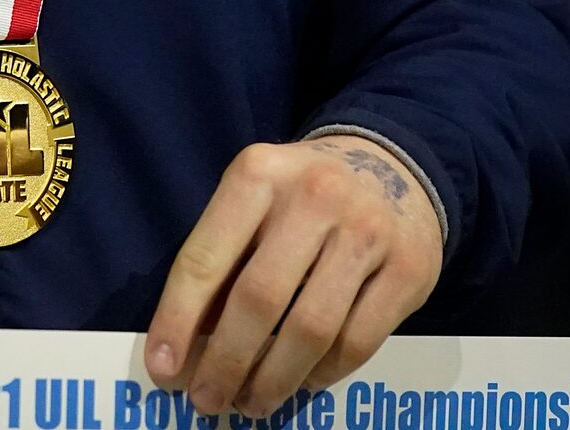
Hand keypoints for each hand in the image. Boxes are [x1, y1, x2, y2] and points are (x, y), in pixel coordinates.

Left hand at [144, 136, 442, 419]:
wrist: (391, 166)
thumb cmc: (301, 195)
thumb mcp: (255, 198)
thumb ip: (224, 258)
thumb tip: (185, 345)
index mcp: (258, 173)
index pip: (206, 256)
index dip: (177, 319)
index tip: (162, 370)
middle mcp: (313, 196)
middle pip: (259, 298)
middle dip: (226, 361)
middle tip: (207, 400)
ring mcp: (366, 231)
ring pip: (310, 329)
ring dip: (273, 380)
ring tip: (251, 402)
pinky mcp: (408, 268)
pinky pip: (357, 342)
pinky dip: (323, 374)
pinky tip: (304, 382)